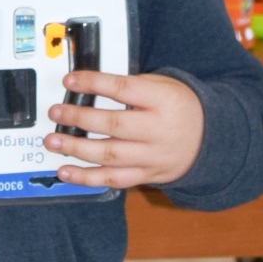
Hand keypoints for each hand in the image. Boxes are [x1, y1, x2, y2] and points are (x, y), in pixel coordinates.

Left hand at [49, 72, 204, 189]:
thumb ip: (129, 86)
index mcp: (163, 100)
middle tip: (56, 113)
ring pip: (109, 155)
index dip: (93, 83)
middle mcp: (157, 130)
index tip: (70, 81)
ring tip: (53, 141)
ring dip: (76, 149)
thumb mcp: (162, 86)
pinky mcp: (145, 175)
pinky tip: (65, 172)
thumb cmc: (178, 107)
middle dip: (79, 118)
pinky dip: (86, 178)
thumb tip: (87, 87)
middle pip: (113, 125)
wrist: (209, 139)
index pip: (123, 88)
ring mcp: (151, 156)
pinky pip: (113, 179)